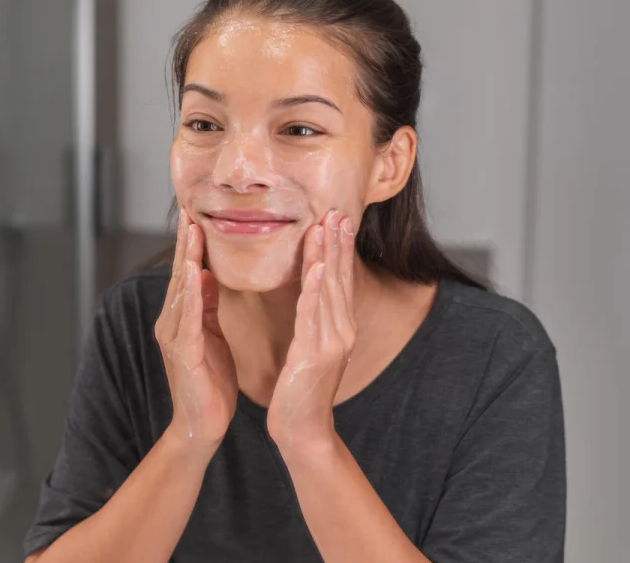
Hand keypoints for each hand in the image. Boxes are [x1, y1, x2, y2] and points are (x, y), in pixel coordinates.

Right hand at [155, 210, 236, 451]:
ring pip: (180, 290)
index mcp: (181, 320)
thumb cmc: (211, 385)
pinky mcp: (182, 352)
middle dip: (185, 243)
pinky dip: (189, 291)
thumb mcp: (212, 337)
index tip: (198, 218)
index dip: (191, 246)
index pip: (187, 275)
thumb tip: (205, 275)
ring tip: (192, 231)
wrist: (203, 426)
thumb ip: (206, 307)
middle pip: (179, 276)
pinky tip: (193, 271)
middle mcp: (171, 324)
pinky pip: (186, 315)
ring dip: (185, 259)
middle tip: (190, 211)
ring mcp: (173, 337)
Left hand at [267, 211, 355, 452]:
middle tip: (338, 211)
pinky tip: (314, 268)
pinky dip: (314, 290)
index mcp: (337, 328)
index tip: (338, 218)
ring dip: (327, 256)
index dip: (339, 249)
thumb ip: (312, 321)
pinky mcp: (314, 355)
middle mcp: (340, 330)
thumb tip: (312, 295)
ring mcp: (330, 342)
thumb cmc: (300, 390)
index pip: (338, 280)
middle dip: (338, 243)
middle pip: (338, 279)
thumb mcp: (309, 348)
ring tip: (326, 227)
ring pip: (328, 291)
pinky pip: (313, 316)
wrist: (302, 429)